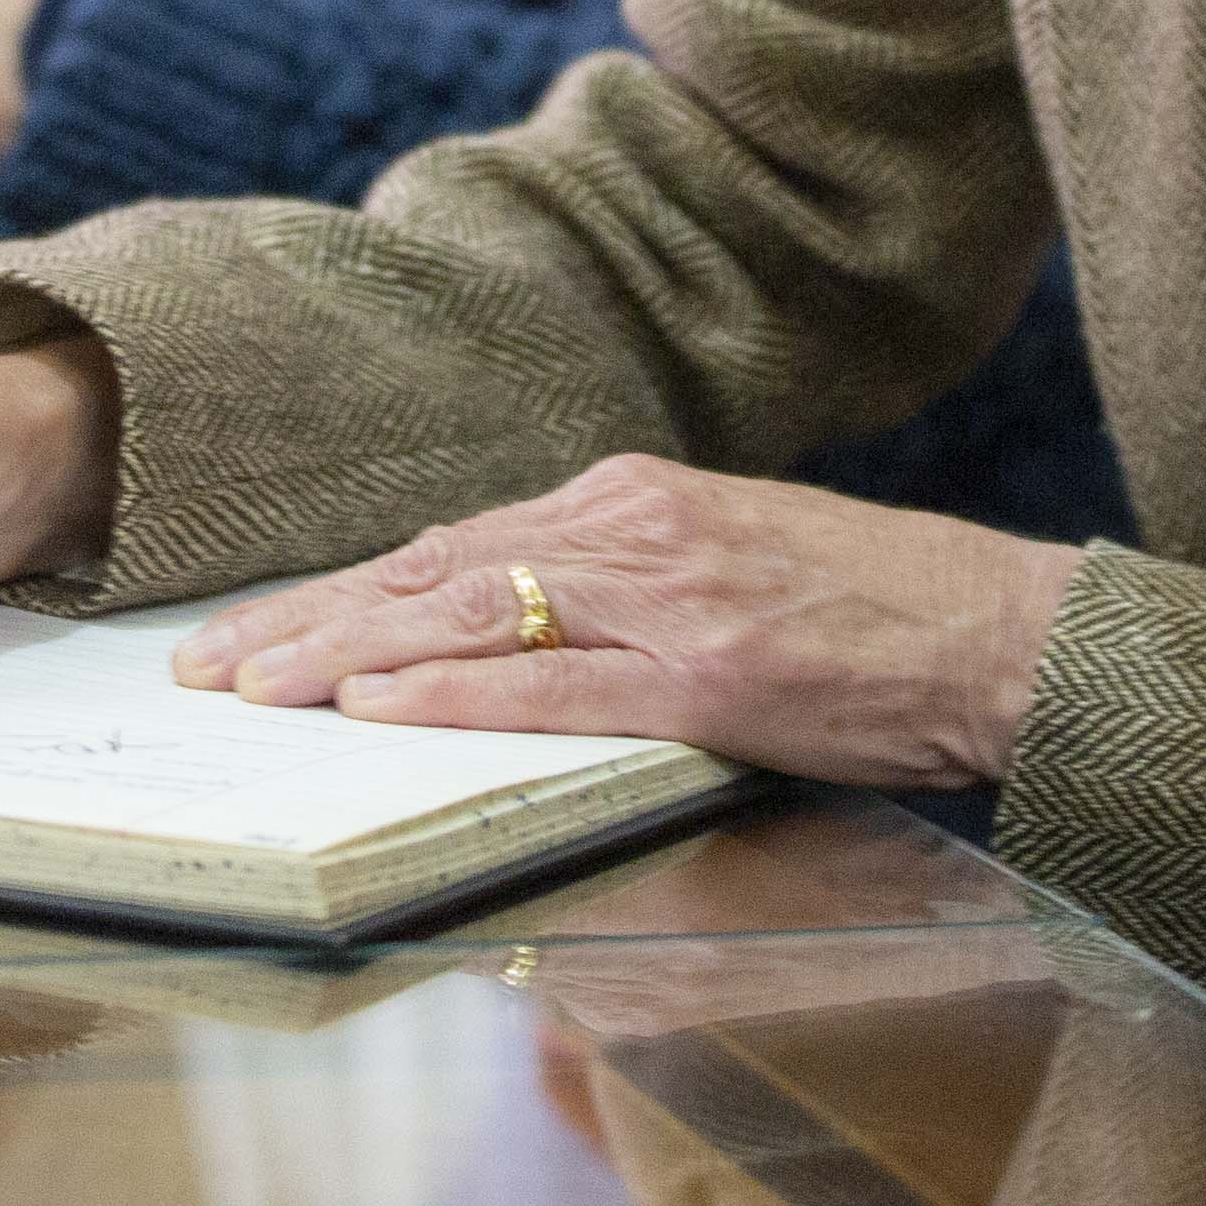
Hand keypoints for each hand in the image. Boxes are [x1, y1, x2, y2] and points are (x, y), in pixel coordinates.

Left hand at [173, 458, 1078, 791]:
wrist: (999, 631)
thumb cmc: (872, 609)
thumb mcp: (724, 558)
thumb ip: (617, 579)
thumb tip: (508, 621)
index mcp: (630, 498)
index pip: (449, 542)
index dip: (341, 589)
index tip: (255, 628)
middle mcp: (630, 526)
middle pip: (429, 569)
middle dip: (304, 620)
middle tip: (206, 667)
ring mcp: (666, 594)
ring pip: (466, 615)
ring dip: (344, 654)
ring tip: (253, 691)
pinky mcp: (707, 670)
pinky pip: (552, 684)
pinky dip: (454, 693)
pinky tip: (377, 708)